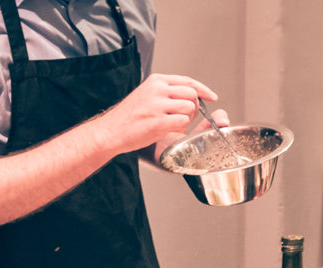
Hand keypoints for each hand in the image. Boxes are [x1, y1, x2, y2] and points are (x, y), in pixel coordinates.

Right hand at [97, 73, 217, 154]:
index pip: (188, 81)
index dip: (203, 89)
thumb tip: (191, 96)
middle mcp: (158, 89)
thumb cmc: (130, 117)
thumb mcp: (148, 96)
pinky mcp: (157, 121)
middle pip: (192, 94)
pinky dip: (181, 128)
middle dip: (195, 107)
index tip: (212, 96)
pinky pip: (183, 122)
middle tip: (185, 118)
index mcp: (156, 81)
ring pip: (189, 107)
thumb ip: (167, 93)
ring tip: (173, 124)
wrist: (111, 131)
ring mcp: (157, 104)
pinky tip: (168, 129)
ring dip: (187, 119)